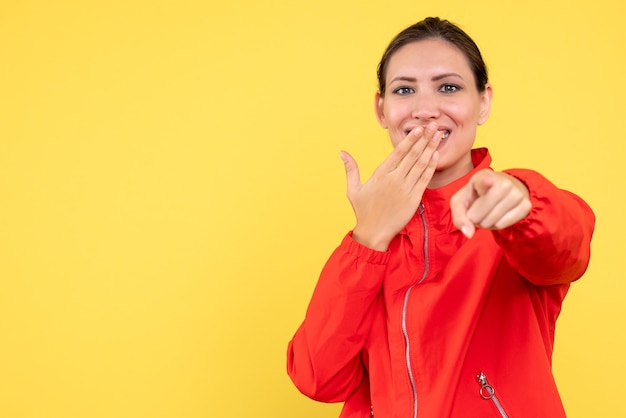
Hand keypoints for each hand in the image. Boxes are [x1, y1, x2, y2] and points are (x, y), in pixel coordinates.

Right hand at [340, 123, 440, 250]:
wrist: (373, 233)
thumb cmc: (363, 211)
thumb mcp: (353, 189)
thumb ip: (350, 169)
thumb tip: (341, 152)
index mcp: (380, 174)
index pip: (398, 152)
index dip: (410, 139)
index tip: (418, 128)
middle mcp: (394, 179)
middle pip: (412, 154)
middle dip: (424, 138)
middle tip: (434, 125)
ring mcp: (405, 189)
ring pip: (421, 164)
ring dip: (431, 148)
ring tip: (439, 136)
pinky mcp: (414, 199)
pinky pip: (424, 179)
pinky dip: (431, 166)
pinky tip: (436, 155)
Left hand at [450, 170, 530, 238]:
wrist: (499, 190)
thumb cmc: (475, 196)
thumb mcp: (460, 202)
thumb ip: (459, 218)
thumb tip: (469, 234)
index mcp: (483, 176)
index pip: (485, 180)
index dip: (485, 182)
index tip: (488, 182)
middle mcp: (503, 182)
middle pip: (482, 212)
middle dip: (475, 218)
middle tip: (477, 210)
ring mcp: (516, 193)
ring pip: (493, 221)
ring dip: (485, 223)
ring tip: (486, 213)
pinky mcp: (526, 205)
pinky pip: (504, 225)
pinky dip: (497, 225)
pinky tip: (497, 216)